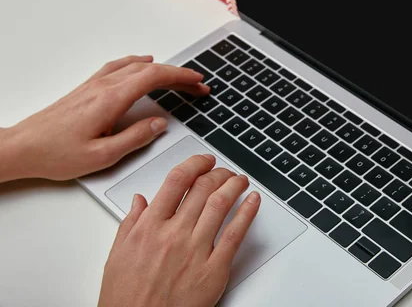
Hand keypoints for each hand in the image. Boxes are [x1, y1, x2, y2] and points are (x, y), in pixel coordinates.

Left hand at [0, 55, 209, 181]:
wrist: (22, 147)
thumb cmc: (55, 154)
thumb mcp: (102, 156)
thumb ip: (135, 138)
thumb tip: (159, 124)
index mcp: (111, 100)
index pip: (154, 78)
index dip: (180, 77)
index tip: (197, 81)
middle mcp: (103, 87)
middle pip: (149, 69)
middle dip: (177, 74)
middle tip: (196, 85)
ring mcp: (94, 85)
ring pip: (135, 66)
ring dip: (160, 69)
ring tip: (176, 77)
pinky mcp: (87, 88)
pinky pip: (119, 67)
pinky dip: (137, 63)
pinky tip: (141, 64)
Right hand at [98, 154, 260, 306]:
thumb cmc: (127, 298)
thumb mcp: (117, 255)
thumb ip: (131, 223)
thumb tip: (139, 201)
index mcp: (149, 228)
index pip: (176, 181)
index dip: (195, 164)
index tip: (204, 161)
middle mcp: (173, 235)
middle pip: (202, 189)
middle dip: (217, 173)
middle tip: (224, 171)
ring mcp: (195, 251)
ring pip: (220, 205)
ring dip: (234, 186)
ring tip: (240, 180)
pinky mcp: (214, 269)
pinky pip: (235, 234)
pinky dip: (247, 213)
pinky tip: (253, 201)